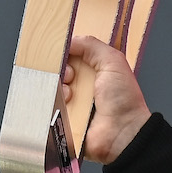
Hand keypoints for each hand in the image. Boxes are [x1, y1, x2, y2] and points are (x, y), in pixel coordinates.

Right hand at [64, 35, 152, 164]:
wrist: (122, 133)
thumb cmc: (123, 99)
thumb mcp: (113, 62)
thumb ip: (92, 46)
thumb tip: (70, 40)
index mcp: (95, 72)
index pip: (71, 56)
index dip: (67, 53)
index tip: (66, 54)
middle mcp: (82, 86)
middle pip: (58, 70)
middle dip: (61, 70)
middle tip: (71, 77)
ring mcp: (72, 103)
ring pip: (51, 88)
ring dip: (58, 88)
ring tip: (70, 95)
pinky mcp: (63, 119)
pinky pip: (47, 107)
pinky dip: (52, 103)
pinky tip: (64, 105)